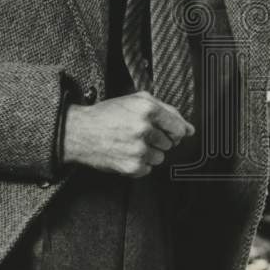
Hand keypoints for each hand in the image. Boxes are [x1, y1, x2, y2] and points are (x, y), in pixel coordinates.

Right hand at [62, 90, 194, 176]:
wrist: (79, 132)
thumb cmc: (108, 114)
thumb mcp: (137, 100)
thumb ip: (167, 111)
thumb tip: (190, 129)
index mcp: (148, 109)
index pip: (179, 127)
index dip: (175, 130)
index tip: (169, 131)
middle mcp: (144, 129)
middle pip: (170, 143)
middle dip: (159, 139)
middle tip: (140, 134)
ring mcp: (138, 149)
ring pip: (161, 157)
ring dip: (150, 153)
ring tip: (131, 143)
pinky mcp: (131, 167)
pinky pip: (148, 169)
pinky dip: (139, 164)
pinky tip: (126, 153)